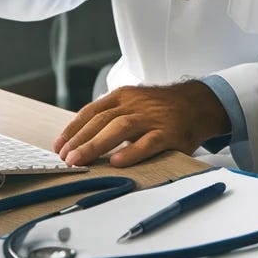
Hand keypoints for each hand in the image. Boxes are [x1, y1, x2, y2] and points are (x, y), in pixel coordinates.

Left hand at [55, 82, 230, 167]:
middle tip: (65, 158)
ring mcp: (152, 117)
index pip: (92, 110)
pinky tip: (117, 162)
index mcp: (123, 96)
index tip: (59, 145)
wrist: (198, 103)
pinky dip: (132, 152)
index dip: (73, 128)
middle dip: (80, 139)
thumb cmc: (161, 109)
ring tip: (79, 161)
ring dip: (96, 145)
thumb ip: (112, 115)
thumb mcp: (134, 102)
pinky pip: (148, 142)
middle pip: (102, 120)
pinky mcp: (169, 132)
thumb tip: (80, 139)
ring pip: (120, 129)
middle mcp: (135, 104)